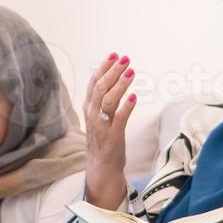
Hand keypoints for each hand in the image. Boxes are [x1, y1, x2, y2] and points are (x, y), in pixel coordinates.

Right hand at [83, 54, 137, 210]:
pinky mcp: (112, 137)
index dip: (104, 67)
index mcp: (89, 108)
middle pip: (100, 88)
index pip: (94, 82)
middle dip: (112, 72)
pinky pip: (119, 119)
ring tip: (131, 72)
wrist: (101, 167)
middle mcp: (92, 115)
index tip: (114, 55)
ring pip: (108, 101)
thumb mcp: (99, 116)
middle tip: (125, 59)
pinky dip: (126, 107)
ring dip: (119, 85)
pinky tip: (134, 97)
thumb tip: (110, 77)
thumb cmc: (103, 139)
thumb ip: (102, 99)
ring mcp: (101, 126)